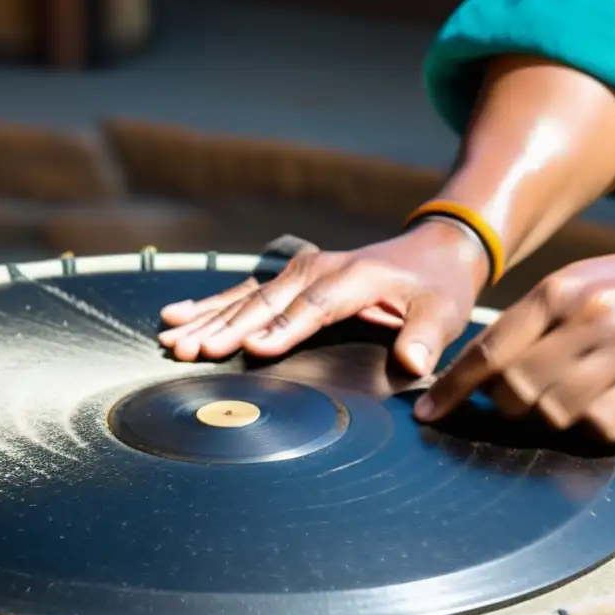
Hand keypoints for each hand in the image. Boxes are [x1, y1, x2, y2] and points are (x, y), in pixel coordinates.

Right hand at [158, 220, 489, 374]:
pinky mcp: (292, 277)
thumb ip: (426, 337)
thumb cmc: (438, 288)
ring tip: (171, 336)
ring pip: (247, 296)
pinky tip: (178, 314)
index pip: (314, 307)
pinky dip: (211, 304)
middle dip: (226, 328)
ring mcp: (302, 271)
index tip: (252, 349)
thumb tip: (412, 363)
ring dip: (208, 318)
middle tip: (190, 350)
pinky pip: (246, 291)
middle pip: (267, 302)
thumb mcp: (444, 312)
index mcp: (357, 278)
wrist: (434, 251)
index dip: (283, 328)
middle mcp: (321, 270)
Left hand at [414, 218, 614, 440]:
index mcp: (559, 291)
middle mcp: (587, 318)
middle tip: (517, 408)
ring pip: (555, 412)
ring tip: (567, 406)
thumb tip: (483, 370)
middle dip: (504, 408)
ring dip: (549, 421)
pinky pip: (604, 425)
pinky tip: (603, 414)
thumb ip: (534, 321)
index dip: (452, 388)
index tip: (427, 414)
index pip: (488, 349)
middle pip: (514, 388)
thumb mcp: (581, 283)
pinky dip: (592, 429)